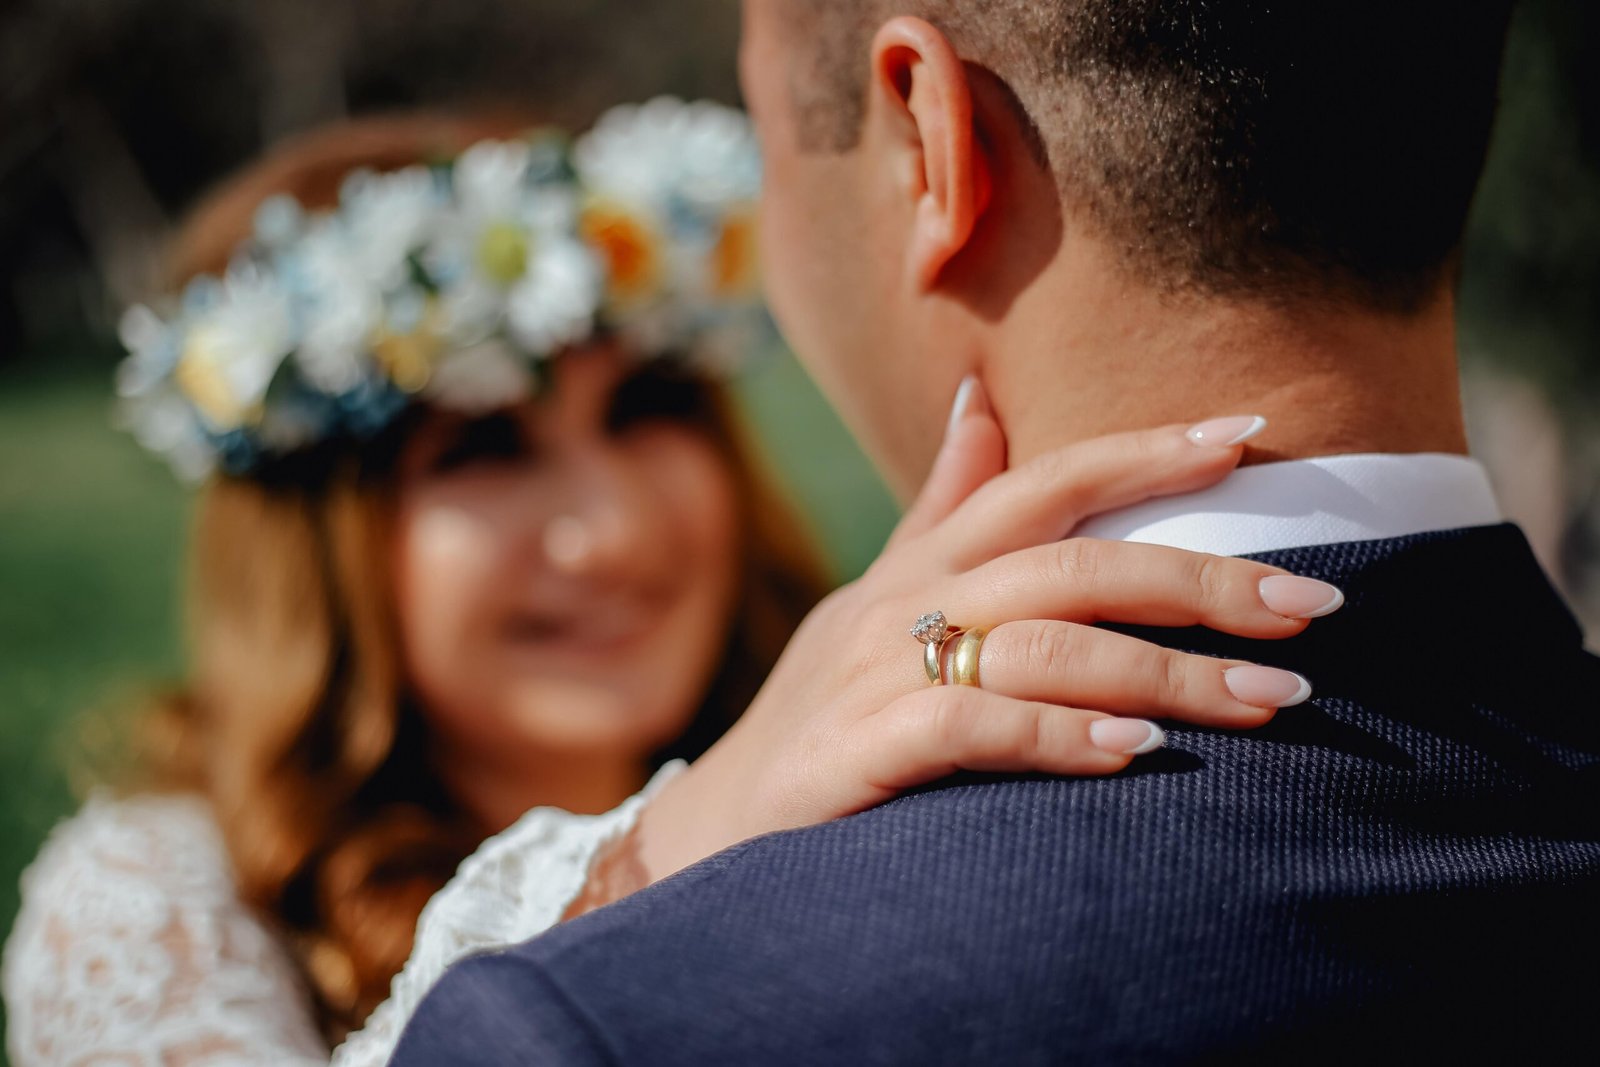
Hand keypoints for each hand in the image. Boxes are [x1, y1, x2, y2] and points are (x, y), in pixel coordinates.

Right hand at [606, 383, 1341, 897]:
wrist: (715, 823)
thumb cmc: (824, 708)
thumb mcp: (880, 597)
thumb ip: (942, 505)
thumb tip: (982, 397)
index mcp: (924, 562)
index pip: (1044, 481)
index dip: (1144, 451)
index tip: (1251, 436)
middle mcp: (906, 603)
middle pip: (1070, 561)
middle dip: (1200, 577)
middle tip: (1315, 605)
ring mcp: (879, 675)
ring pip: (1043, 646)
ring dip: (1166, 670)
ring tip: (1272, 699)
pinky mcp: (860, 752)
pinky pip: (973, 729)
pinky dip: (1059, 735)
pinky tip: (1136, 752)